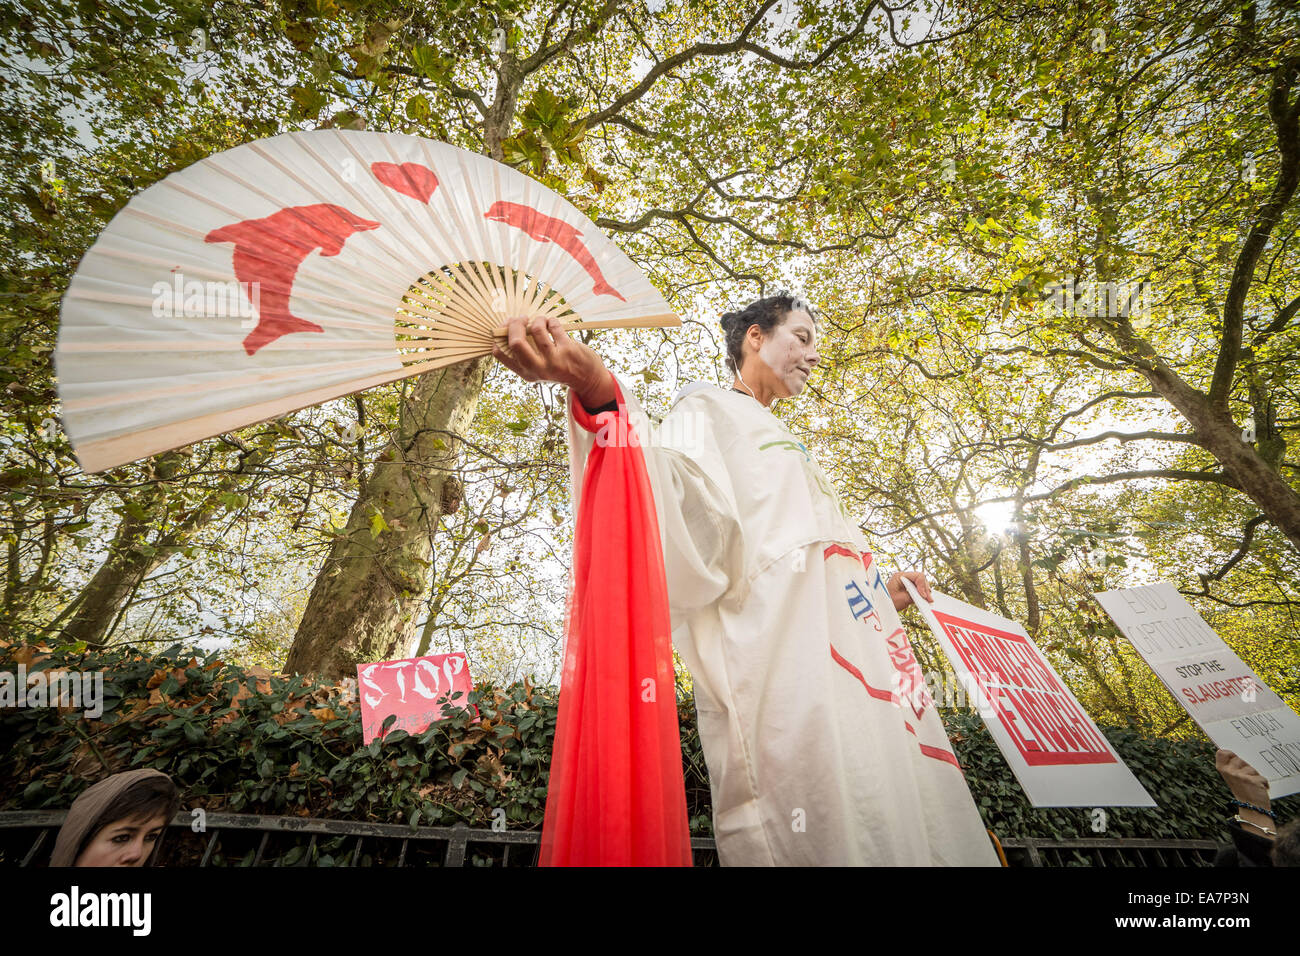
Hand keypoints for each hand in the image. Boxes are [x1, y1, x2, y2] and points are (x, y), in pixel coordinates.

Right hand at [491, 315, 613, 407]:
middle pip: (515, 342)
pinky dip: (551, 320)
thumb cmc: (559, 367)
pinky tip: (553, 324)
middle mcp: (537, 368)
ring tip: (542, 320)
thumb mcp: (537, 367)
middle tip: (521, 318)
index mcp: (525, 372)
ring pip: (536, 329)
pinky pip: (553, 326)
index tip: (506, 325)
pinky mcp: (568, 350)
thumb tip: (509, 325)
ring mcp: (553, 360)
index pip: (499, 353)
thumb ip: (525, 352)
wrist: (587, 380)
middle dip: (515, 324)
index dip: (498, 334)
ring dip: (537, 319)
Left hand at [886, 570, 931, 611]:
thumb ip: (914, 596)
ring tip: (928, 600)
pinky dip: (922, 594)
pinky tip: (925, 600)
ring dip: (925, 592)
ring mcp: (906, 582)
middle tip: (929, 600)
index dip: (923, 586)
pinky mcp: (908, 587)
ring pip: (921, 584)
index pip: (918, 576)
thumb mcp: (902, 599)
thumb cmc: (888, 602)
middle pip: (921, 579)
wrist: (882, 606)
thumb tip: (924, 597)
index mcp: (900, 576)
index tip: (924, 596)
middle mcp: (904, 577)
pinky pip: (918, 588)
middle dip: (926, 589)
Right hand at [1216, 749, 1269, 808]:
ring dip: (1255, 775)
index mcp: (1222, 770)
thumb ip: (1230, 765)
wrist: (1252, 808)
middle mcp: (1230, 772)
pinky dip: (1263, 782)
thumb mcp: (1231, 777)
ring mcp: (1241, 776)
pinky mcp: (1253, 781)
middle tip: (1244, 778)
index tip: (1233, 762)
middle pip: (1240, 759)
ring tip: (1252, 784)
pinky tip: (1258, 788)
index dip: (1230, 755)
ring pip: (1252, 768)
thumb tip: (1225, 751)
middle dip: (1245, 767)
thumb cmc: (1243, 792)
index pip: (1222, 753)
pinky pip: (1261, 777)